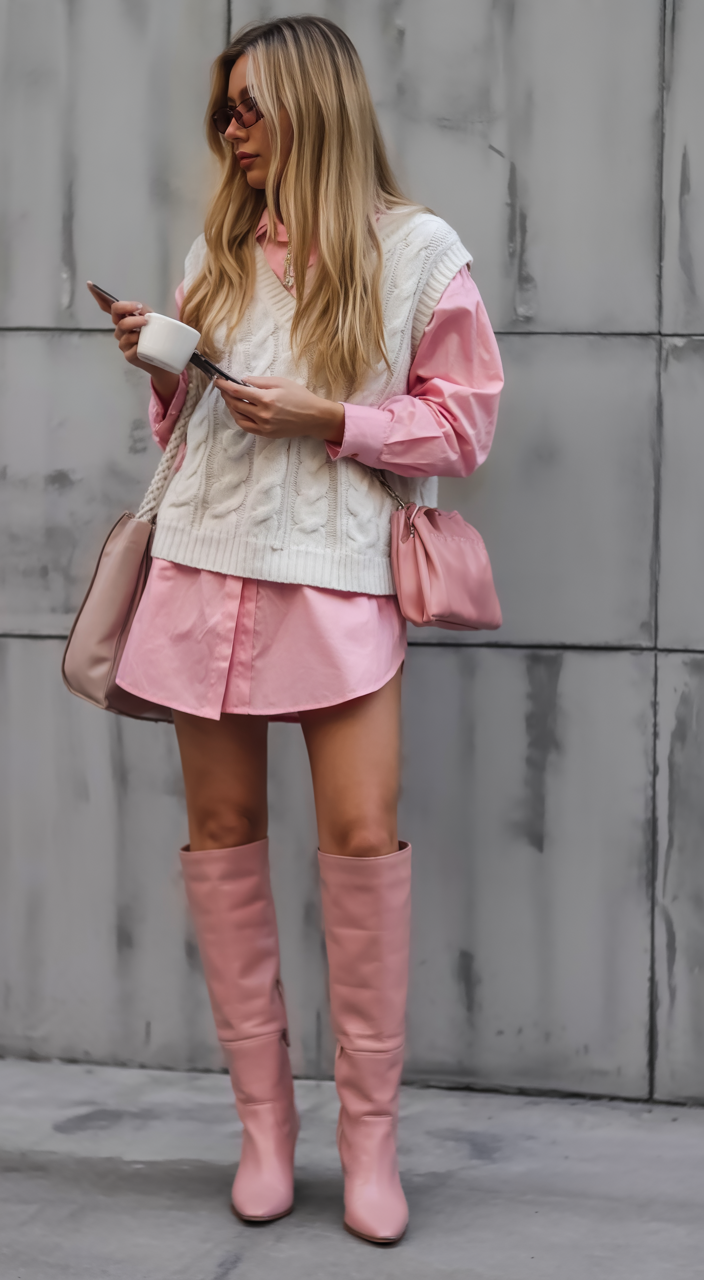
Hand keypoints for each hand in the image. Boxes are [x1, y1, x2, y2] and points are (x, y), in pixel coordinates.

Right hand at [87, 285, 178, 401]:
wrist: (164, 357)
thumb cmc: (155, 335)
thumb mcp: (152, 318)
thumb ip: (144, 310)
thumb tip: (138, 307)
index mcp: (123, 318)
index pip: (108, 307)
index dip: (98, 296)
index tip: (90, 285)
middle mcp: (120, 330)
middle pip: (117, 318)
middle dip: (129, 313)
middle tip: (144, 317)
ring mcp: (123, 343)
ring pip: (125, 333)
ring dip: (137, 328)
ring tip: (147, 328)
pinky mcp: (128, 356)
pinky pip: (131, 349)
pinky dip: (139, 345)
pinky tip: (144, 345)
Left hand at [214, 375, 344, 444]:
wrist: (313, 417)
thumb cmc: (300, 397)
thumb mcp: (281, 382)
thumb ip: (260, 381)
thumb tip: (243, 381)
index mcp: (266, 398)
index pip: (238, 391)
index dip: (224, 386)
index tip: (217, 381)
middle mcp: (263, 414)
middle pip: (235, 404)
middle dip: (226, 395)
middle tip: (223, 389)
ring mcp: (264, 426)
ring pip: (238, 417)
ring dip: (231, 407)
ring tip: (231, 399)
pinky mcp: (266, 434)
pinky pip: (246, 427)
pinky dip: (239, 418)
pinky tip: (239, 411)